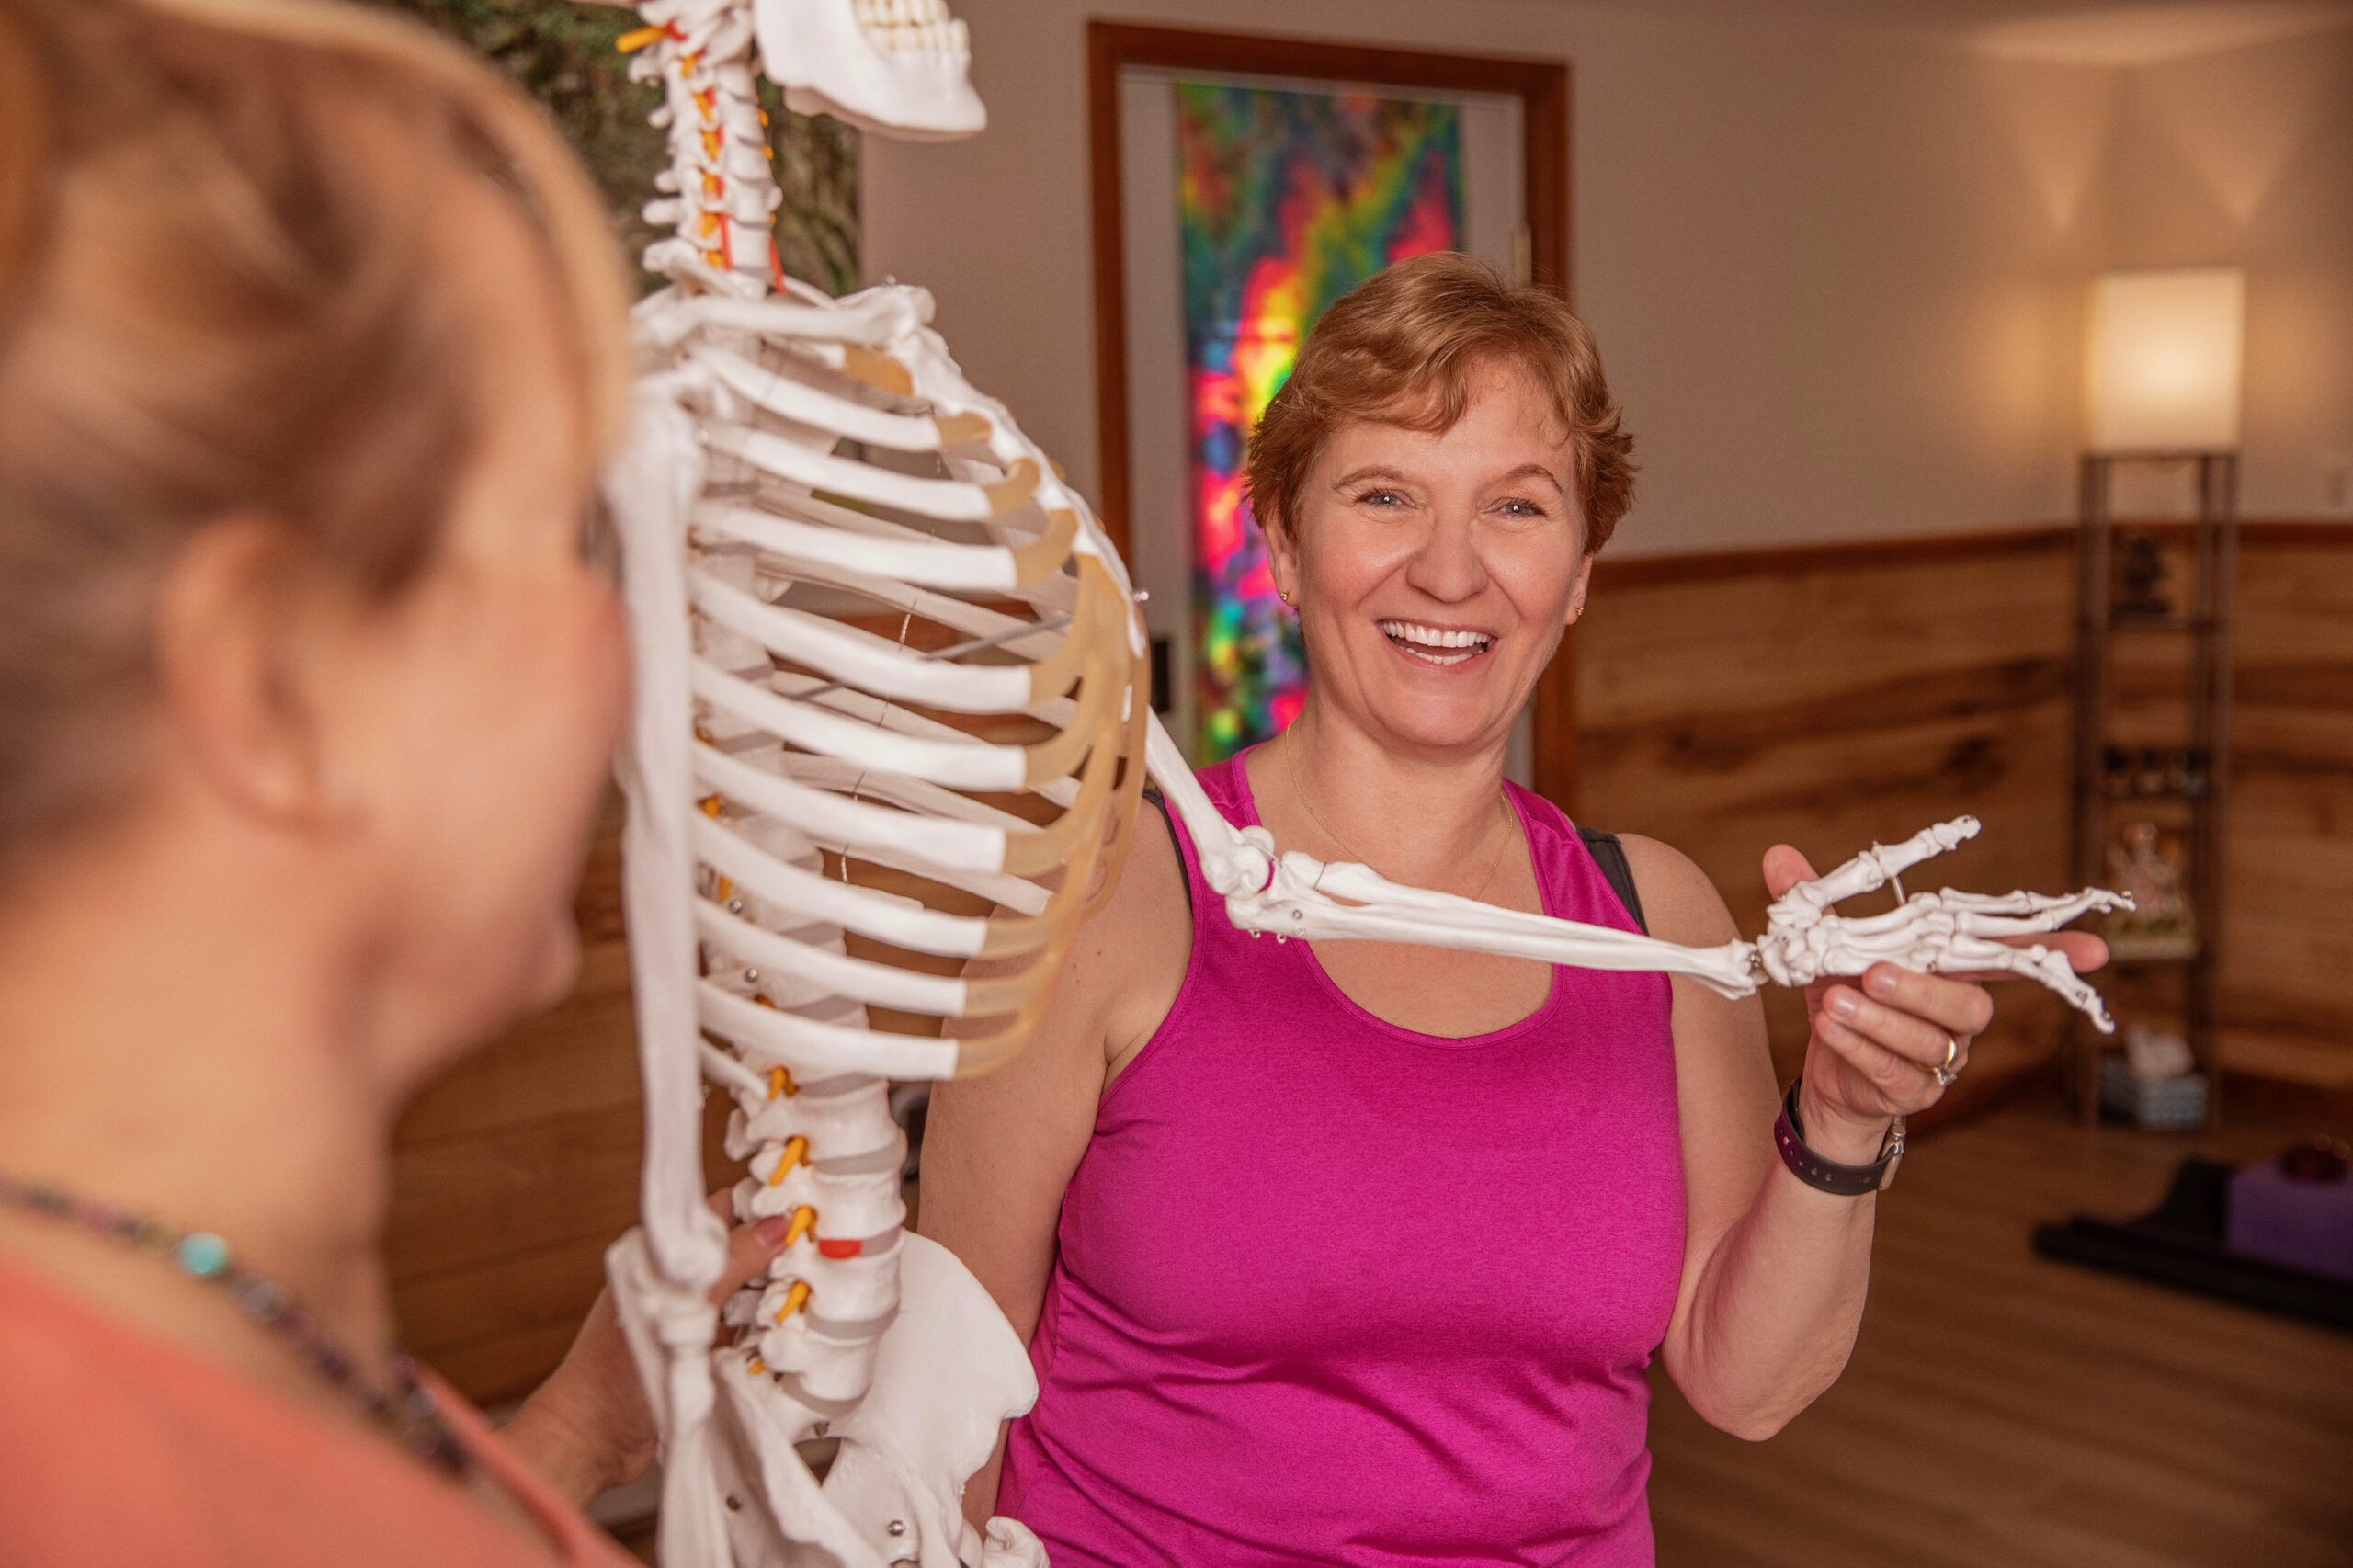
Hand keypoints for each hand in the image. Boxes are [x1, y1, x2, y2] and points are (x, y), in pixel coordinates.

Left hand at [500, 1191, 791, 1506]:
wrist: (591, 1443)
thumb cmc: (611, 1377)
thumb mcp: (680, 1310)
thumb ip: (729, 1265)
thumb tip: (776, 1227)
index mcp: (655, 1255)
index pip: (718, 1214)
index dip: (760, 1208)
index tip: (801, 1214)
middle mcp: (673, 1282)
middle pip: (738, 1253)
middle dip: (776, 1255)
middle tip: (813, 1259)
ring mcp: (687, 1318)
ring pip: (744, 1293)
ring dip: (772, 1296)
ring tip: (801, 1298)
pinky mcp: (698, 1352)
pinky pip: (741, 1330)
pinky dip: (763, 1331)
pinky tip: (783, 1334)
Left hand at [1762, 844, 2108, 1165]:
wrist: (1825, 1077)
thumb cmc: (1842, 1000)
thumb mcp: (1821, 950)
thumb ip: (1811, 905)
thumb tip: (1778, 856)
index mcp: (1948, 972)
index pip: (2005, 958)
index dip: (2050, 953)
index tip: (2094, 950)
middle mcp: (1956, 1017)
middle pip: (1970, 1004)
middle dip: (1924, 988)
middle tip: (1875, 974)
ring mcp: (1940, 1058)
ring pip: (1930, 1041)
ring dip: (1880, 1021)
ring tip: (1833, 1003)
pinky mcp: (1914, 1093)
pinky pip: (1895, 1072)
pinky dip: (1861, 1048)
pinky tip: (1830, 1029)